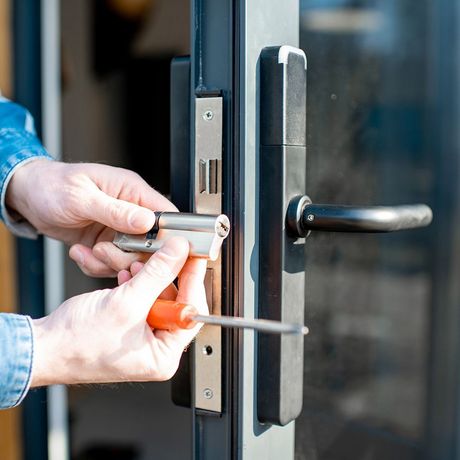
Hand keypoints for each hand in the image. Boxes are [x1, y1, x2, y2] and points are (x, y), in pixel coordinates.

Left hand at [6, 159, 175, 276]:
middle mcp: (131, 211)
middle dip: (129, 255)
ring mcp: (120, 230)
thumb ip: (116, 210)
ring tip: (89, 251)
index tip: (153, 252)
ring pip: (132, 259)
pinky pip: (112, 265)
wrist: (30, 196)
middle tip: (104, 251)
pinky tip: (81, 252)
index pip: (166, 215)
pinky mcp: (108, 244)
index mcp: (133, 191)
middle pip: (151, 244)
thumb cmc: (52, 185)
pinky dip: (96, 266)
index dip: (167, 237)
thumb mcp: (82, 197)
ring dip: (109, 262)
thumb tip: (147, 221)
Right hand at [31, 237, 207, 385]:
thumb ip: (157, 274)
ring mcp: (143, 338)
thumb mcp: (126, 302)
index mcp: (163, 356)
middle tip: (166, 254)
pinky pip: (142, 299)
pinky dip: (136, 284)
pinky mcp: (129, 326)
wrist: (43, 347)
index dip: (193, 281)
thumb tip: (179, 253)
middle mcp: (156, 349)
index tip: (194, 258)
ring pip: (157, 296)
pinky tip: (125, 276)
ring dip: (147, 277)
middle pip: (176, 302)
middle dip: (165, 276)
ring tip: (135, 266)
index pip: (191, 312)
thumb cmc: (77, 343)